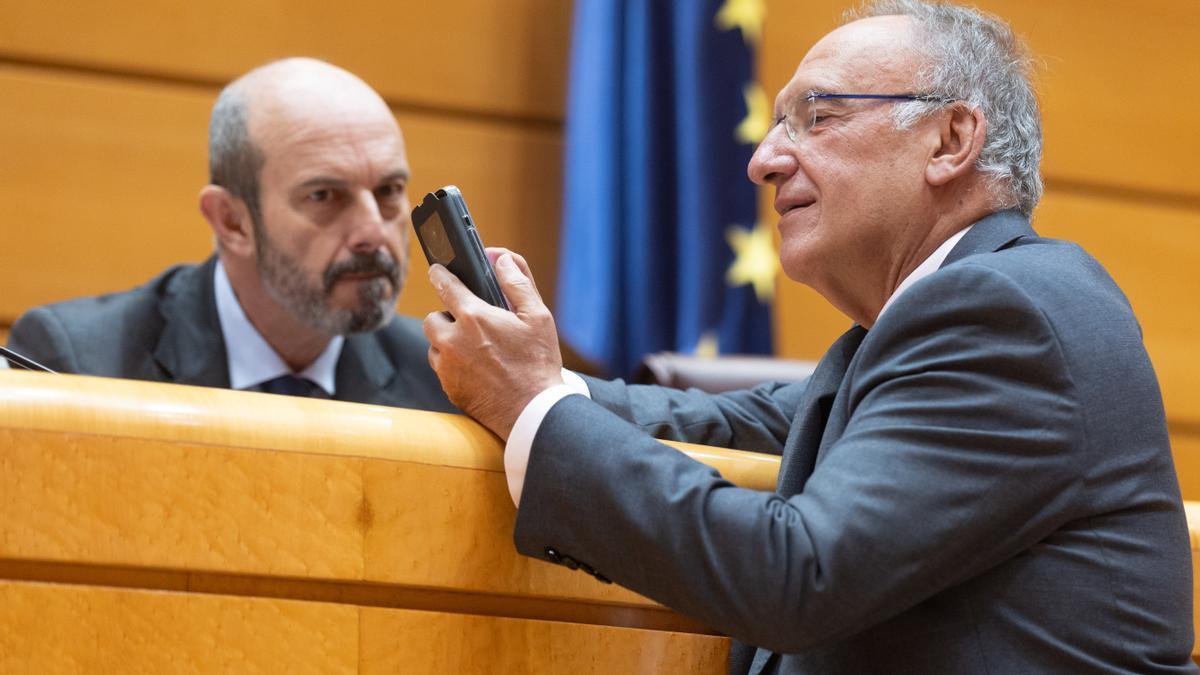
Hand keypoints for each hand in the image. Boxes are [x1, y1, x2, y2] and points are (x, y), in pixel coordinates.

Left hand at [423, 250, 564, 438]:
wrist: (532, 413)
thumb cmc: (538, 364)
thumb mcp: (538, 317)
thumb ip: (518, 282)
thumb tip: (501, 258)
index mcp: (474, 317)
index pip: (444, 284)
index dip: (440, 273)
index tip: (438, 270)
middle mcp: (453, 340)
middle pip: (433, 317)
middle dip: (448, 317)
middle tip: (472, 325)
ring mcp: (447, 366)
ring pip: (435, 344)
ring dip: (449, 342)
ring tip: (478, 350)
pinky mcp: (447, 388)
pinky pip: (441, 368)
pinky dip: (452, 365)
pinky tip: (477, 370)